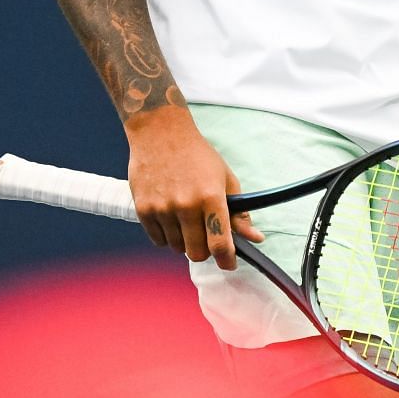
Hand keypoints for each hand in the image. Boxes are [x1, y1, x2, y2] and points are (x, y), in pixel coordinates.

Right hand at [124, 108, 263, 270]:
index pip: (220, 243)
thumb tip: (254, 238)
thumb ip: (239, 212)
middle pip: (197, 253)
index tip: (228, 264)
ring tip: (185, 218)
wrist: (160, 133)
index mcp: (211, 197)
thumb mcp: (225, 178)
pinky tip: (170, 216)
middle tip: (205, 236)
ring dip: (184, 241)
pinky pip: (158, 241)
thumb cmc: (197, 155)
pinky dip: (166, 235)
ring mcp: (162, 208)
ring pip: (177, 248)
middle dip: (204, 250)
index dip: (227, 260)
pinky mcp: (143, 210)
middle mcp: (186, 205)